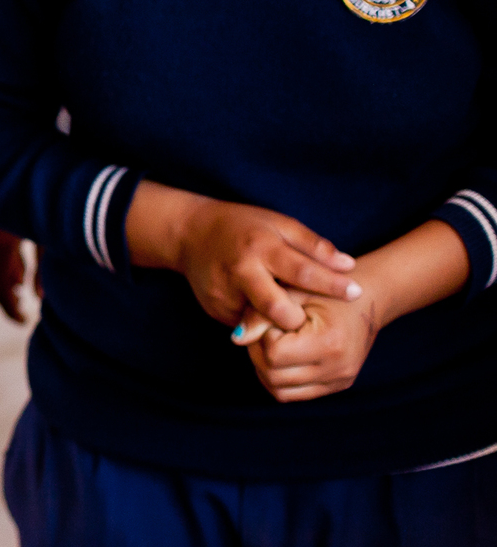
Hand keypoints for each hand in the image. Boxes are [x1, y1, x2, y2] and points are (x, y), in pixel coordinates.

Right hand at [127, 183, 362, 333]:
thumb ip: (312, 245)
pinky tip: (266, 311)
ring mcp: (224, 293)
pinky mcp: (215, 309)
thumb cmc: (243, 227)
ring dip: (281, 322)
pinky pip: (248, 323)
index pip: (302, 270)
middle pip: (277, 308)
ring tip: (292, 316)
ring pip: (262, 321)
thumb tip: (348, 265)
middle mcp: (240, 271)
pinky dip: (262, 320)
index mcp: (260, 247)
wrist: (189, 234)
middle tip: (313, 317)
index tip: (356, 292)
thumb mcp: (278, 223)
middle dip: (300, 319)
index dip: (332, 284)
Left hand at [247, 289, 382, 401]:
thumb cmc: (325, 288)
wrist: (366, 299)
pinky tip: (282, 355)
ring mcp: (339, 381)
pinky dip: (279, 378)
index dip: (263, 335)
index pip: (273, 353)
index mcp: (330, 342)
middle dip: (259, 353)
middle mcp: (338, 368)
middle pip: (273, 376)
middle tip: (266, 331)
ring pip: (279, 391)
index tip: (272, 319)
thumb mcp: (292, 291)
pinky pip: (292, 394)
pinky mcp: (336, 386)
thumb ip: (262, 313)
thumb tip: (235, 338)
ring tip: (274, 341)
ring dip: (266, 368)